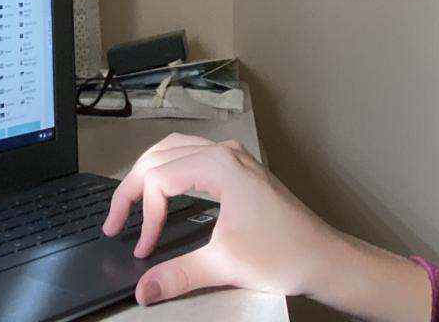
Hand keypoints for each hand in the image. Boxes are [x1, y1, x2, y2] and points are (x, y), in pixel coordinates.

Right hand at [101, 132, 339, 305]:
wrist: (324, 257)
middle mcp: (224, 153)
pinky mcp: (240, 171)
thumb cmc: (283, 254)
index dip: (144, 215)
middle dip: (133, 185)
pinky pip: (192, 157)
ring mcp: (234, 158)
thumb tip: (143, 288)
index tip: (143, 249)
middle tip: (114, 218)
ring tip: (131, 202)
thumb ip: (178, 274)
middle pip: (161, 154)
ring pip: (175, 150)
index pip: (160, 178)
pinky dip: (170, 171)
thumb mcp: (225, 264)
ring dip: (150, 173)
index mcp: (218, 166)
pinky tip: (166, 193)